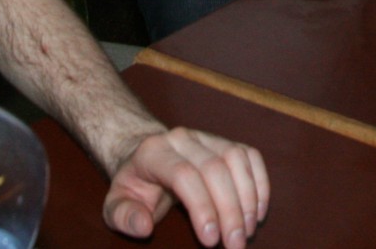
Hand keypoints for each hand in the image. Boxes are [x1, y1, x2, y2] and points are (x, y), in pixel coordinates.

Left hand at [103, 127, 268, 247]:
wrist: (145, 157)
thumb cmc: (134, 187)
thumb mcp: (117, 204)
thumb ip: (124, 216)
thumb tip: (144, 227)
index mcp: (153, 152)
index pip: (184, 174)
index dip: (202, 207)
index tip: (210, 240)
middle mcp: (182, 138)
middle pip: (215, 169)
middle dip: (230, 211)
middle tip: (235, 245)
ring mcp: (207, 137)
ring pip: (236, 159)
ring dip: (248, 199)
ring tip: (247, 232)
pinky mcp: (225, 142)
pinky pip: (250, 156)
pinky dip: (259, 184)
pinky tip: (257, 213)